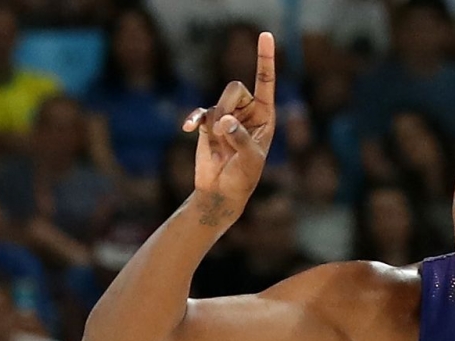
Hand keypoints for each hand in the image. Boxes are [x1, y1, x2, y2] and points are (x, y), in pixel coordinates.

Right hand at [183, 32, 276, 207]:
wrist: (221, 192)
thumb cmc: (243, 178)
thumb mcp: (249, 160)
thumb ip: (240, 139)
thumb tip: (224, 121)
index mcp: (266, 117)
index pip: (266, 82)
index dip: (265, 59)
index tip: (265, 34)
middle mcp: (248, 112)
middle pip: (234, 88)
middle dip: (227, 106)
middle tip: (224, 131)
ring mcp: (227, 116)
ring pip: (217, 100)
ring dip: (214, 119)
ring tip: (217, 142)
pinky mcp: (208, 124)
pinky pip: (200, 112)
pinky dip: (195, 120)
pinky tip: (189, 130)